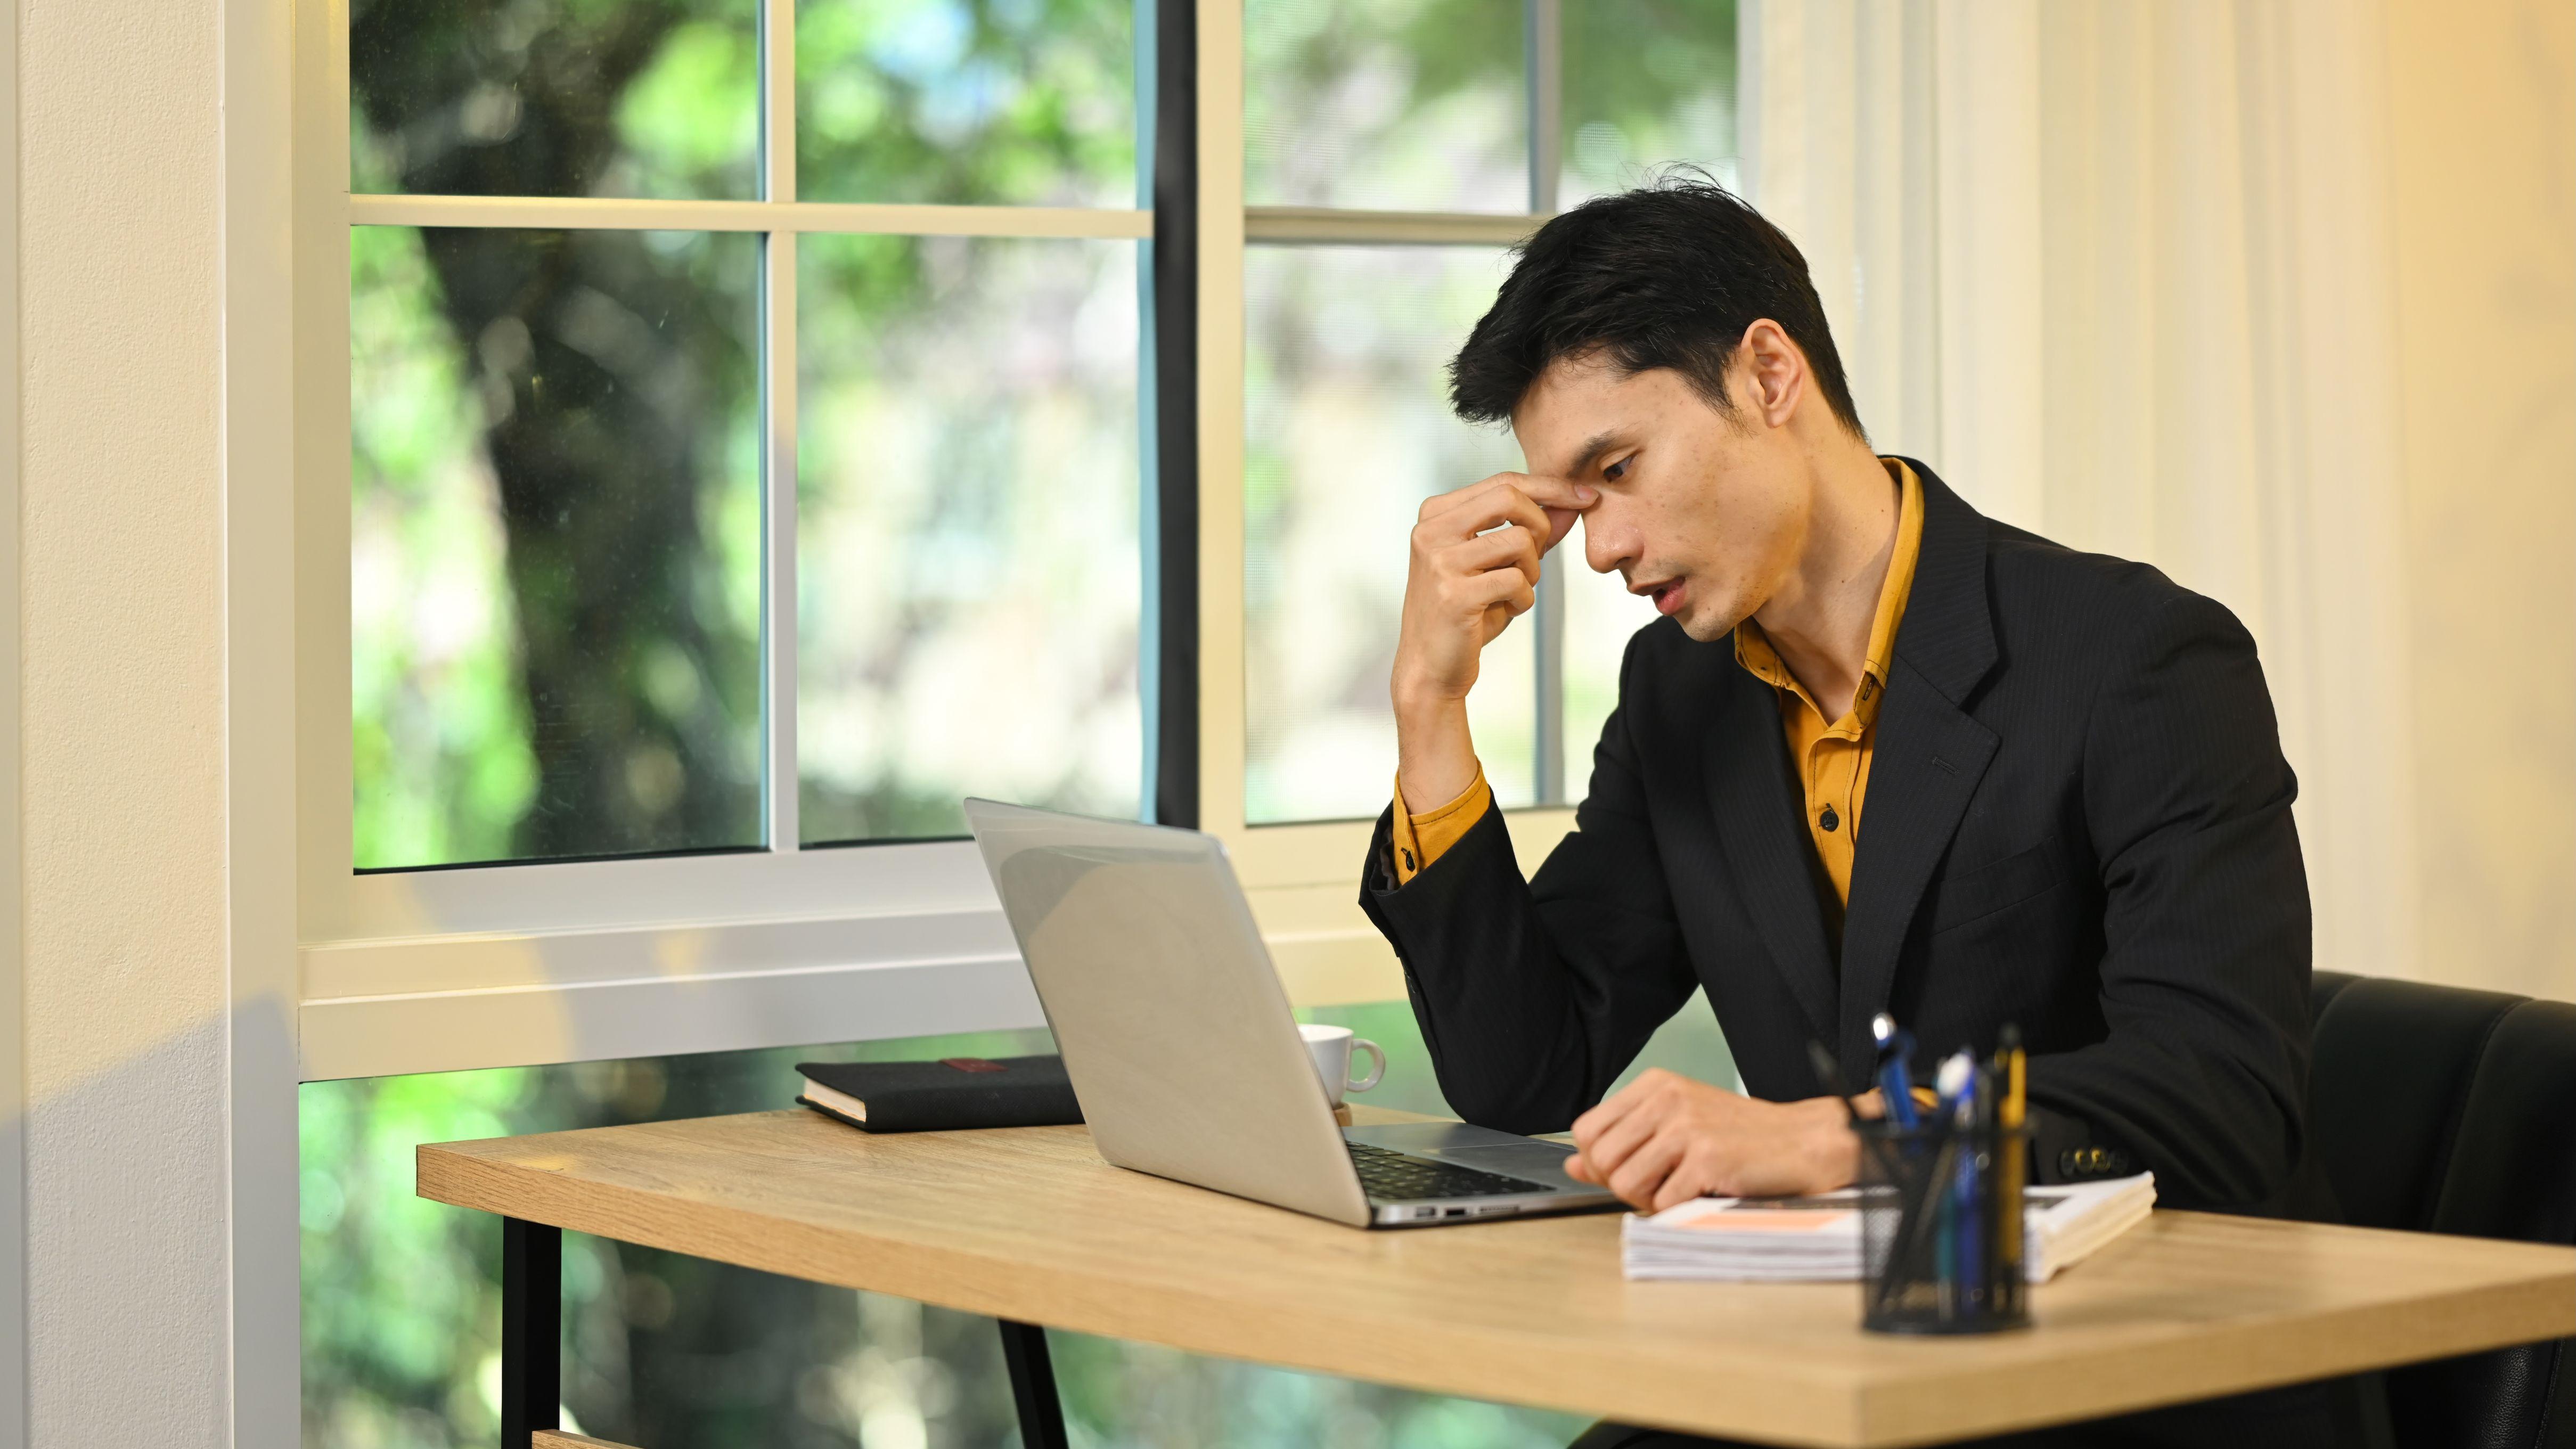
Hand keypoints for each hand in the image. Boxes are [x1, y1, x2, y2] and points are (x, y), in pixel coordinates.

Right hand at [1391, 473, 1593, 809]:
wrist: (1430, 668)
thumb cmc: (1466, 612)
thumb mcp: (1500, 564)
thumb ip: (1532, 531)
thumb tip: (1573, 501)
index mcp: (1435, 514)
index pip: (1502, 482)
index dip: (1551, 487)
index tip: (1586, 497)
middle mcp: (1431, 531)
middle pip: (1509, 497)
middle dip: (1541, 524)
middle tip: (1541, 556)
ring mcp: (1439, 561)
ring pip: (1518, 541)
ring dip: (1532, 571)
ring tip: (1514, 592)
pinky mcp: (1453, 594)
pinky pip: (1516, 581)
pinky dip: (1524, 599)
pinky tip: (1505, 611)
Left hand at [1564, 1069, 1871, 1210]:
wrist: (1802, 1142)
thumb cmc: (1740, 1136)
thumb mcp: (1677, 1126)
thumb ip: (1625, 1142)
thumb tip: (1574, 1164)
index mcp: (1655, 1085)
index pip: (1587, 1129)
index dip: (1598, 1161)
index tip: (1625, 1170)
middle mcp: (1667, 1099)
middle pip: (1602, 1159)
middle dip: (1621, 1185)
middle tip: (1656, 1186)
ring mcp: (1687, 1127)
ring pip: (1625, 1183)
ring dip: (1646, 1200)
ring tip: (1678, 1190)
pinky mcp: (1707, 1158)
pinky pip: (1662, 1202)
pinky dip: (1675, 1209)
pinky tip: (1699, 1194)